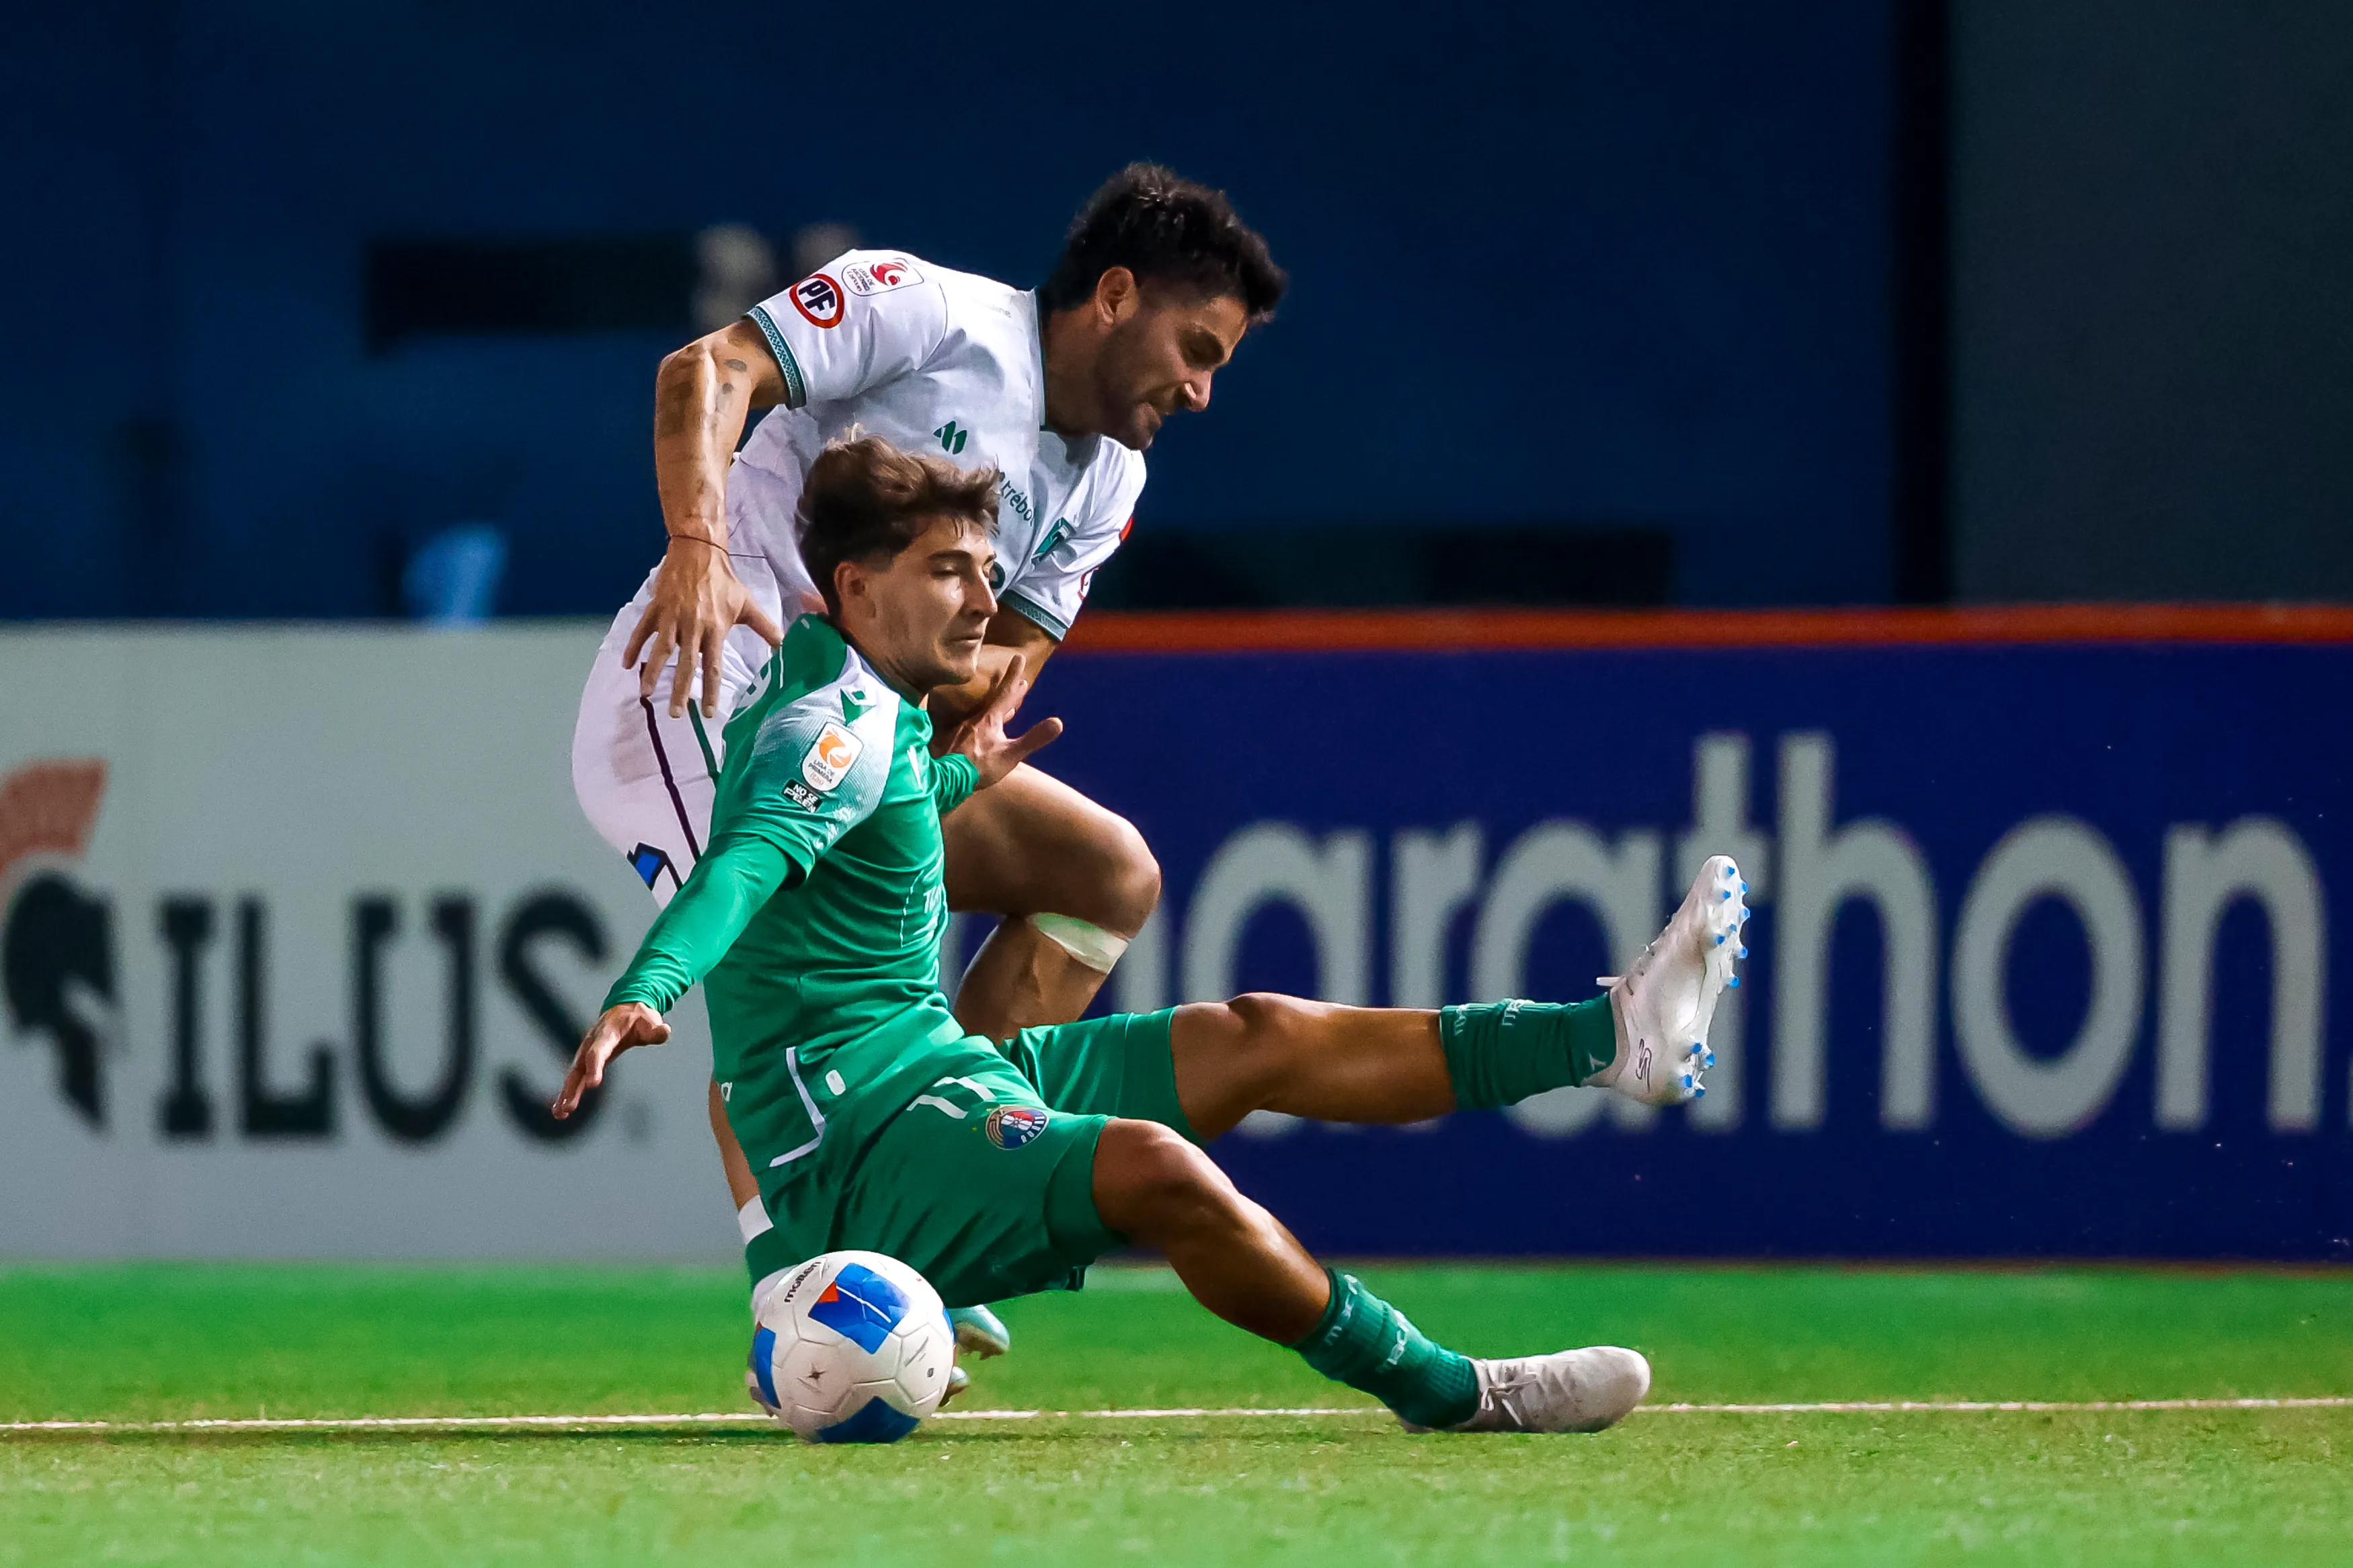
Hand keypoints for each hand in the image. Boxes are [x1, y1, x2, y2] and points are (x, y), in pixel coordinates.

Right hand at [552, 1003, 670, 1119]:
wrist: (626, 1009)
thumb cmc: (639, 1018)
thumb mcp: (650, 1021)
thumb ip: (656, 1030)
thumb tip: (664, 1031)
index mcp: (607, 1033)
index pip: (599, 1051)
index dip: (594, 1066)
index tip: (592, 1084)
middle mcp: (591, 1043)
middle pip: (580, 1066)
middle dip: (574, 1086)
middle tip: (569, 1107)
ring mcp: (586, 1052)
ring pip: (574, 1075)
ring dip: (567, 1093)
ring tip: (560, 1113)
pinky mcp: (586, 1062)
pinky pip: (575, 1079)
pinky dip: (567, 1093)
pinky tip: (560, 1111)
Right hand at [623, 539, 785, 719]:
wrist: (699, 552)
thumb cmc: (724, 581)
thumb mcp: (747, 604)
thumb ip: (766, 628)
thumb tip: (785, 646)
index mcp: (715, 628)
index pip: (713, 665)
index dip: (712, 689)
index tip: (710, 712)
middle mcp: (692, 626)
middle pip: (686, 664)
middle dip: (680, 691)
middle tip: (675, 714)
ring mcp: (672, 617)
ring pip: (660, 649)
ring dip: (652, 672)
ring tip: (645, 693)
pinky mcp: (656, 607)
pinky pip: (642, 630)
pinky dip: (633, 647)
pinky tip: (627, 665)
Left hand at [941, 652, 1061, 788]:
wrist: (945, 780)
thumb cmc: (979, 768)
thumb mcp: (1011, 755)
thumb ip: (1033, 739)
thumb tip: (1058, 722)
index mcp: (990, 719)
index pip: (1006, 693)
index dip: (1014, 675)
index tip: (1019, 656)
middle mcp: (974, 719)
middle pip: (995, 700)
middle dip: (1010, 690)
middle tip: (1020, 680)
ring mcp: (961, 730)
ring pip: (983, 714)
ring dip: (998, 708)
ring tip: (1009, 706)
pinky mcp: (952, 741)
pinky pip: (971, 726)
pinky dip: (982, 724)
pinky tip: (981, 731)